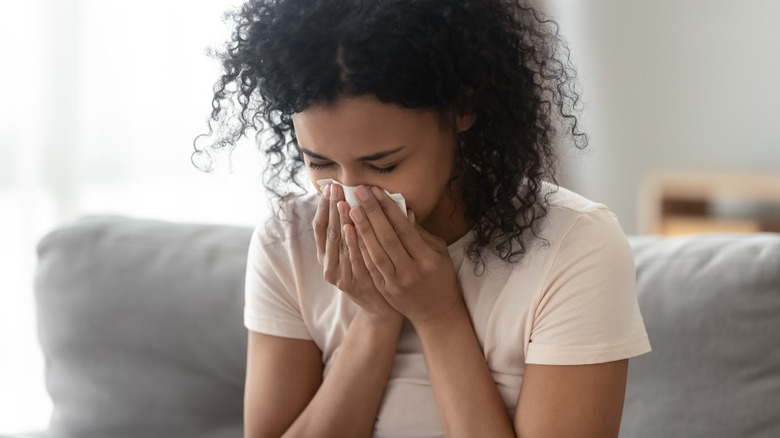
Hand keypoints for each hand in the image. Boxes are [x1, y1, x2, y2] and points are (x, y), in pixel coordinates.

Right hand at [313, 183, 400, 322]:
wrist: (381, 308)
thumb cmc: (373, 272)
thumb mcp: (361, 249)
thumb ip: (360, 227)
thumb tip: (366, 196)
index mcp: (327, 254)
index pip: (320, 226)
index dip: (323, 206)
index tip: (329, 187)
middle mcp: (328, 265)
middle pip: (328, 232)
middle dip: (331, 208)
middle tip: (335, 188)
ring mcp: (339, 276)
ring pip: (338, 245)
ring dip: (340, 222)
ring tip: (343, 202)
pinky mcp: (352, 285)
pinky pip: (351, 260)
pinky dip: (351, 243)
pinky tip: (352, 228)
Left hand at [348, 186, 464, 326]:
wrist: (436, 312)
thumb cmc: (440, 276)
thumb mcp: (438, 252)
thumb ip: (420, 233)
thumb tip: (404, 211)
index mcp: (427, 259)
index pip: (404, 229)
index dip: (389, 209)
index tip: (377, 191)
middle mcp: (410, 271)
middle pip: (387, 238)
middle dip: (371, 213)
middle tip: (359, 192)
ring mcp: (395, 282)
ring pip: (375, 253)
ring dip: (361, 229)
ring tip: (350, 209)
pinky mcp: (384, 289)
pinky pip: (369, 266)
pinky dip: (359, 249)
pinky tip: (350, 233)